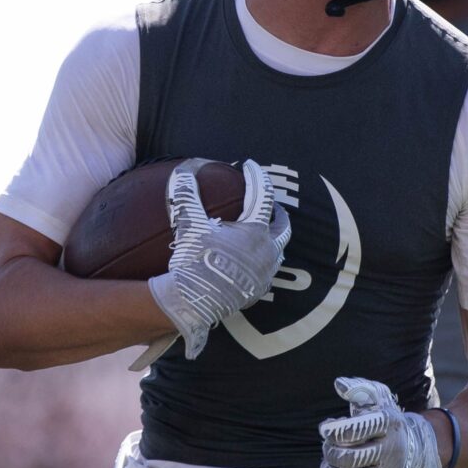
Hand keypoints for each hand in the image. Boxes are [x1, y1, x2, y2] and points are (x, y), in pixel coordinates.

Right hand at [142, 159, 290, 363]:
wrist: (193, 302)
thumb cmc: (194, 260)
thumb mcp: (188, 223)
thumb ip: (187, 194)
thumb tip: (184, 170)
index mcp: (255, 231)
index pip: (263, 195)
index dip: (256, 176)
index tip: (250, 165)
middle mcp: (267, 251)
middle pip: (283, 226)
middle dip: (278, 212)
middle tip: (271, 205)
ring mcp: (265, 273)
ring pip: (279, 252)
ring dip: (274, 239)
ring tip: (266, 234)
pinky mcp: (257, 291)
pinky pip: (267, 274)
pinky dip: (264, 263)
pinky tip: (253, 264)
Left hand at [319, 377, 443, 467]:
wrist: (415, 447)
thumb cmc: (384, 421)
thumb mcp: (376, 398)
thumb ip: (358, 388)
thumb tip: (339, 384)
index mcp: (389, 423)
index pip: (354, 430)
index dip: (332, 431)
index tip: (326, 429)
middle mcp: (393, 450)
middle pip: (349, 458)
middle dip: (329, 453)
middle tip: (327, 448)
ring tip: (328, 465)